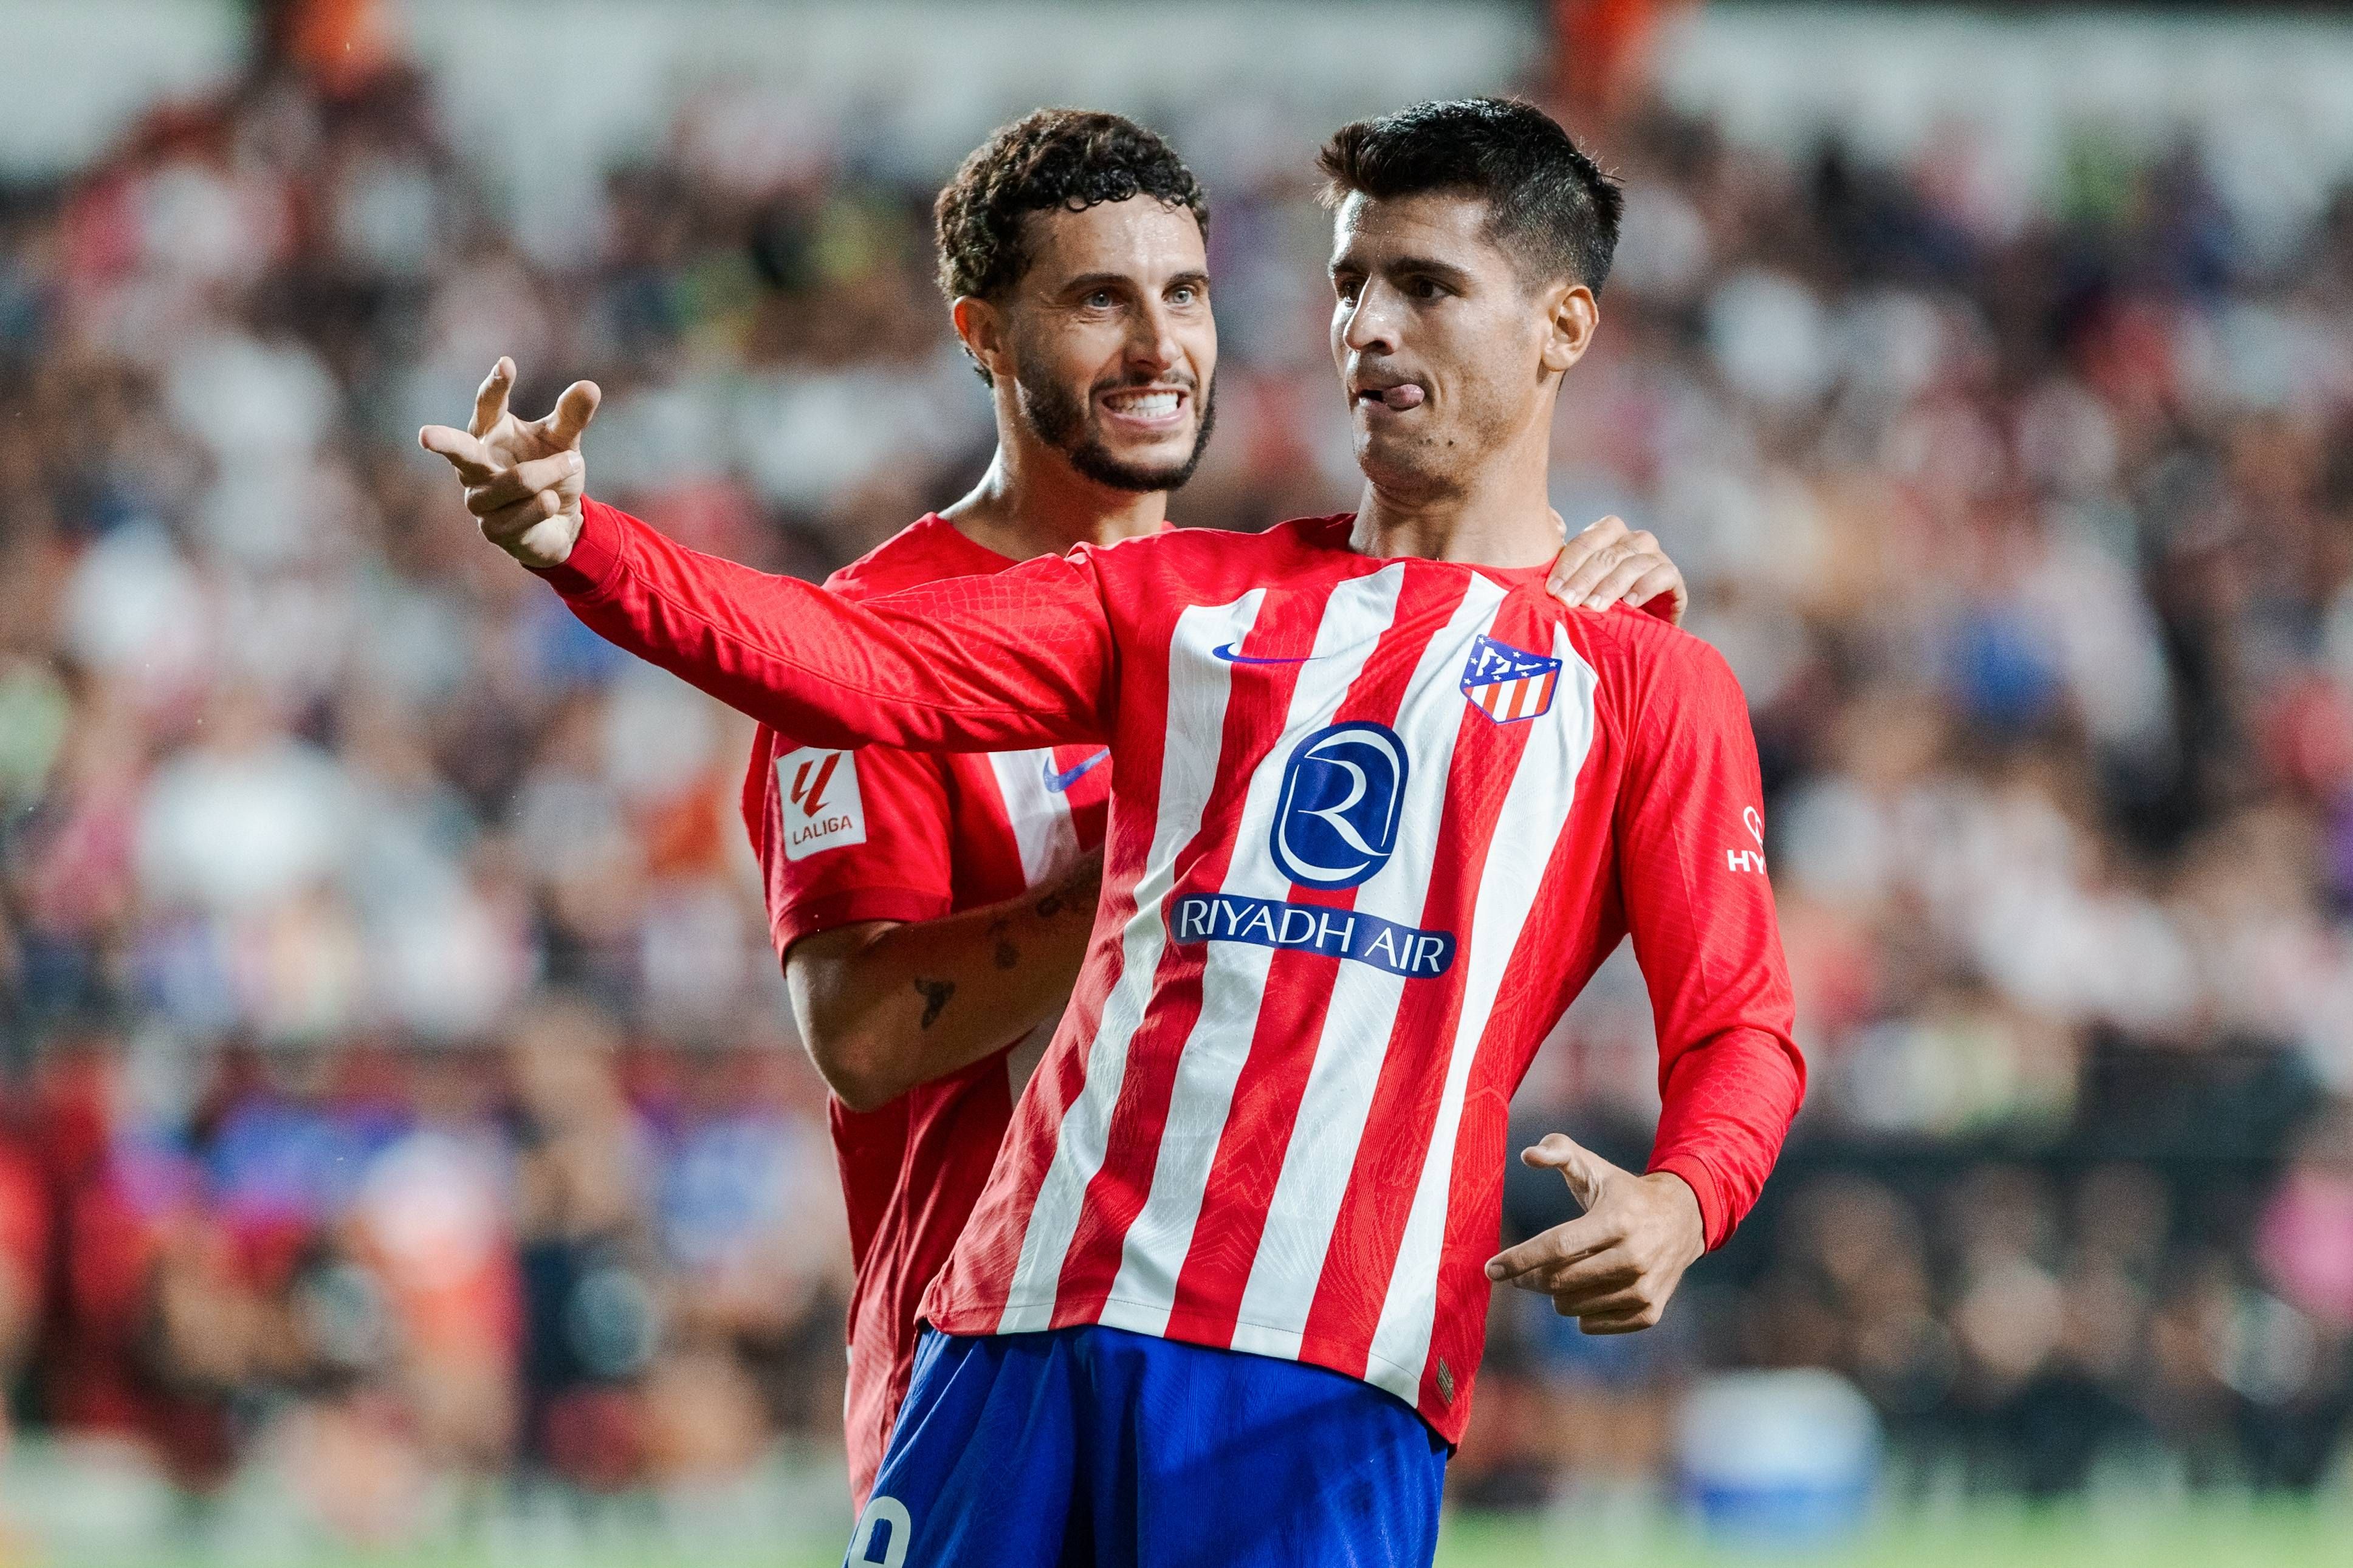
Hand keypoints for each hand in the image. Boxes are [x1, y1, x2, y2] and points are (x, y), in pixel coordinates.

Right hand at [419, 357, 601, 569]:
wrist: (560, 523)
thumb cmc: (551, 472)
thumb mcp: (564, 442)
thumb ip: (571, 417)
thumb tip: (590, 386)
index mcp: (487, 433)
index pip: (488, 406)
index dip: (496, 387)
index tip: (506, 364)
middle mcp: (473, 466)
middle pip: (459, 451)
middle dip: (443, 442)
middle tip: (425, 434)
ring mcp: (479, 500)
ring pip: (517, 481)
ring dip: (551, 473)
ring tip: (571, 466)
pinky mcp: (492, 531)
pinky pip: (526, 512)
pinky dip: (548, 504)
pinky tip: (553, 502)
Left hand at [1484, 1133, 1703, 1333]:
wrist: (1682, 1219)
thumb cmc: (1624, 1192)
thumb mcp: (1594, 1167)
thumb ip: (1558, 1151)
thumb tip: (1527, 1155)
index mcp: (1616, 1221)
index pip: (1558, 1246)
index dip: (1520, 1259)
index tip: (1490, 1270)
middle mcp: (1633, 1257)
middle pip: (1559, 1281)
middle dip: (1529, 1278)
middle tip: (1519, 1271)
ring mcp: (1644, 1288)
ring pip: (1571, 1306)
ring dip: (1555, 1293)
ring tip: (1566, 1272)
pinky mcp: (1650, 1312)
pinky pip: (1591, 1324)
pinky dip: (1579, 1311)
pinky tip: (1587, 1289)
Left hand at [1544, 514, 1686, 624]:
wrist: (1638, 631)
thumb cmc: (1601, 606)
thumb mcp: (1579, 590)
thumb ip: (1562, 574)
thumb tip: (1533, 560)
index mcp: (1608, 535)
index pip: (1587, 540)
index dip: (1568, 564)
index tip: (1551, 590)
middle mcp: (1633, 541)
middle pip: (1608, 552)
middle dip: (1584, 578)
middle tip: (1567, 601)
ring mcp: (1655, 557)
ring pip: (1633, 562)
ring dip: (1611, 585)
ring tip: (1594, 607)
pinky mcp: (1673, 579)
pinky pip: (1663, 575)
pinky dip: (1645, 587)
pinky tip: (1629, 604)